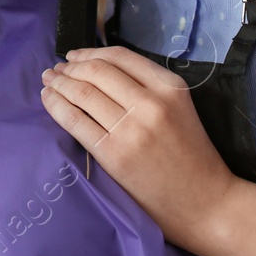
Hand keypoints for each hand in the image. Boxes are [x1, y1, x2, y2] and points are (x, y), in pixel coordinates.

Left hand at [40, 45, 238, 255]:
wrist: (206, 203)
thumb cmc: (192, 156)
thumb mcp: (179, 108)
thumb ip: (147, 87)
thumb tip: (99, 70)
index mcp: (170, 87)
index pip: (119, 57)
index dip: (90, 52)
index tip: (73, 56)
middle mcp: (151, 103)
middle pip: (96, 72)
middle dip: (70, 67)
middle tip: (55, 70)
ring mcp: (131, 129)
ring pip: (83, 93)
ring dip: (59, 83)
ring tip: (48, 82)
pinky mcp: (114, 154)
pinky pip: (76, 121)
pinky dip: (56, 106)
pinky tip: (49, 100)